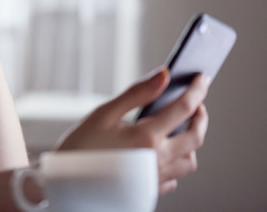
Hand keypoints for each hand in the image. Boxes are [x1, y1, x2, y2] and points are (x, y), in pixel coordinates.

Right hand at [56, 69, 210, 194]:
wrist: (64, 184)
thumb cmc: (79, 148)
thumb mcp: (103, 114)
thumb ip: (137, 94)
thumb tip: (163, 76)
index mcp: (147, 137)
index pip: (184, 108)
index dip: (196, 90)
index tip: (201, 78)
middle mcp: (157, 159)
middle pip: (195, 137)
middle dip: (201, 117)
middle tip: (196, 104)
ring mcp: (155, 178)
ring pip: (189, 161)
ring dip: (190, 143)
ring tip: (179, 130)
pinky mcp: (149, 190)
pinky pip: (173, 178)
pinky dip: (174, 164)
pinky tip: (161, 154)